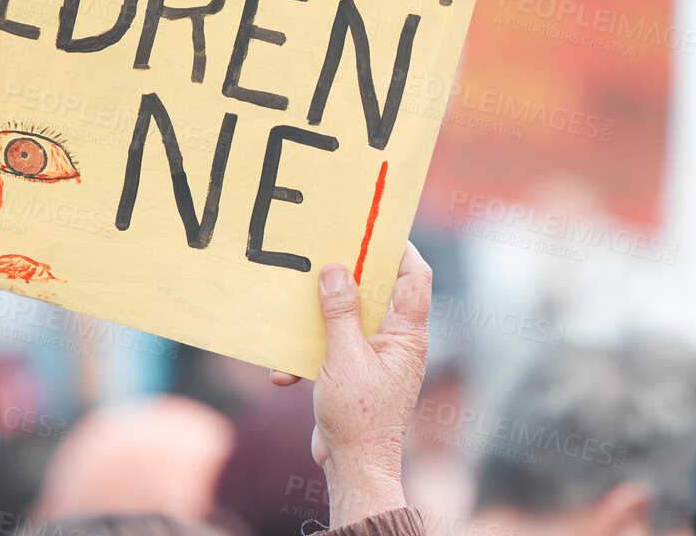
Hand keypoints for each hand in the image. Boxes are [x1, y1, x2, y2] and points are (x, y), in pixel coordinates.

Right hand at [269, 242, 431, 527]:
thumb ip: (340, 311)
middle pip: (375, 291)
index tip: (372, 226)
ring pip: (346, 316)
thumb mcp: (344, 356)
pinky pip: (329, 345)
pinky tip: (282, 372)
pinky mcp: (352, 371)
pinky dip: (306, 354)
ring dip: (318, 317)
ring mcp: (373, 356)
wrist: (352, 468)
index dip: (399, 248)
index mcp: (406, 334)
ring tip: (293, 309)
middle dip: (347, 274)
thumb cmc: (359, 415)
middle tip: (321, 250)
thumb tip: (336, 269)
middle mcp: (395, 341)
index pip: (413, 277)